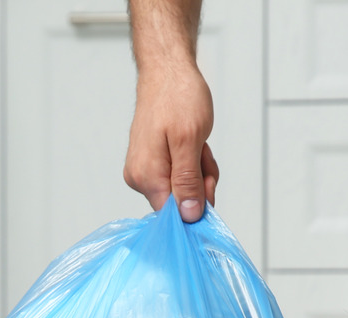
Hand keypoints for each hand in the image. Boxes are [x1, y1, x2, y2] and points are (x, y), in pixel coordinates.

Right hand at [124, 66, 217, 222]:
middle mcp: (140, 178)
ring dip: (199, 170)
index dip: (195, 207)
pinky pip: (180, 175)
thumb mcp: (189, 141)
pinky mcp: (153, 163)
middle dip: (201, 183)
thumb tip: (188, 215)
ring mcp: (146, 171)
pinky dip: (193, 163)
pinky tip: (194, 144)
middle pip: (180, 203)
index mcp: (146, 177)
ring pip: (184, 189)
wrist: (167, 71)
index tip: (206, 185)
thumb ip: (188, 181)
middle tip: (202, 154)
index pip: (172, 217)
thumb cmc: (178, 97)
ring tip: (198, 143)